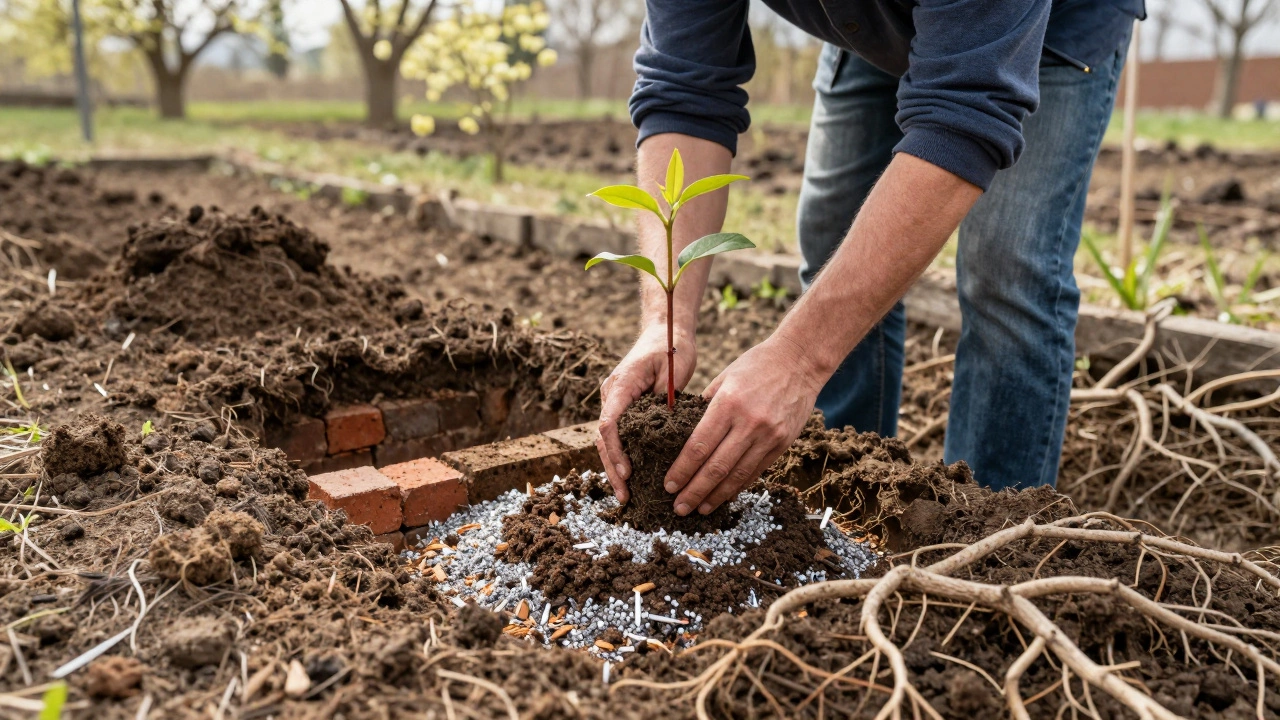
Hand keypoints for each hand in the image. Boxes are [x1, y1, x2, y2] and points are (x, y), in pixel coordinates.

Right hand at [596, 324, 697, 502]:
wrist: (665, 331)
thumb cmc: (671, 347)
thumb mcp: (673, 368)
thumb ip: (665, 395)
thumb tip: (664, 422)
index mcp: (620, 385)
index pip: (609, 424)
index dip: (616, 451)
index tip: (627, 473)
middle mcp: (611, 395)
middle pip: (604, 438)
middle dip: (612, 469)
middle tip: (624, 496)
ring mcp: (615, 402)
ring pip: (607, 440)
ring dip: (613, 467)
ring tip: (624, 494)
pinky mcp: (624, 408)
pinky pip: (617, 436)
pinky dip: (620, 456)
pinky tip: (629, 477)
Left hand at [665, 335, 823, 514]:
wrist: (801, 361)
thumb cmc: (756, 365)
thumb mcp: (725, 377)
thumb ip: (706, 406)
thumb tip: (684, 432)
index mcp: (728, 404)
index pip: (699, 446)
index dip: (682, 470)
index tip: (669, 485)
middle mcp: (749, 423)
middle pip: (716, 467)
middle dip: (694, 491)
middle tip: (679, 508)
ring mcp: (769, 435)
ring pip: (737, 475)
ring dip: (716, 496)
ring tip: (700, 509)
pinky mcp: (782, 443)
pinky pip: (756, 470)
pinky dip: (738, 486)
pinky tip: (724, 495)